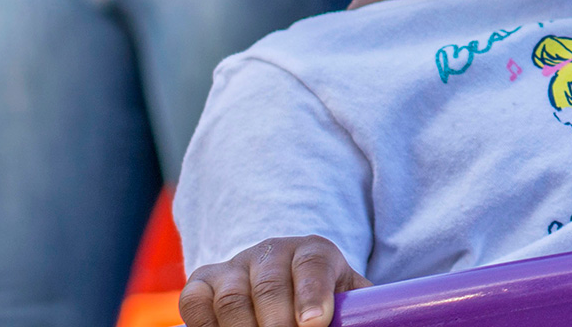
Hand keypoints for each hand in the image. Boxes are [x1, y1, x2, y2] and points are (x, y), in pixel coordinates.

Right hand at [180, 236, 370, 326]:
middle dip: (277, 323)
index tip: (314, 324)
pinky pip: (194, 301)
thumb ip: (358, 312)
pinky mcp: (202, 282)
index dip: (313, 295)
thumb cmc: (323, 303)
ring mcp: (235, 265)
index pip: (314, 264)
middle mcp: (272, 251)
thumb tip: (378, 320)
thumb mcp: (347, 303)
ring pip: (231, 298)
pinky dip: (207, 325)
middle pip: (269, 285)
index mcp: (315, 252)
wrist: (286, 287)